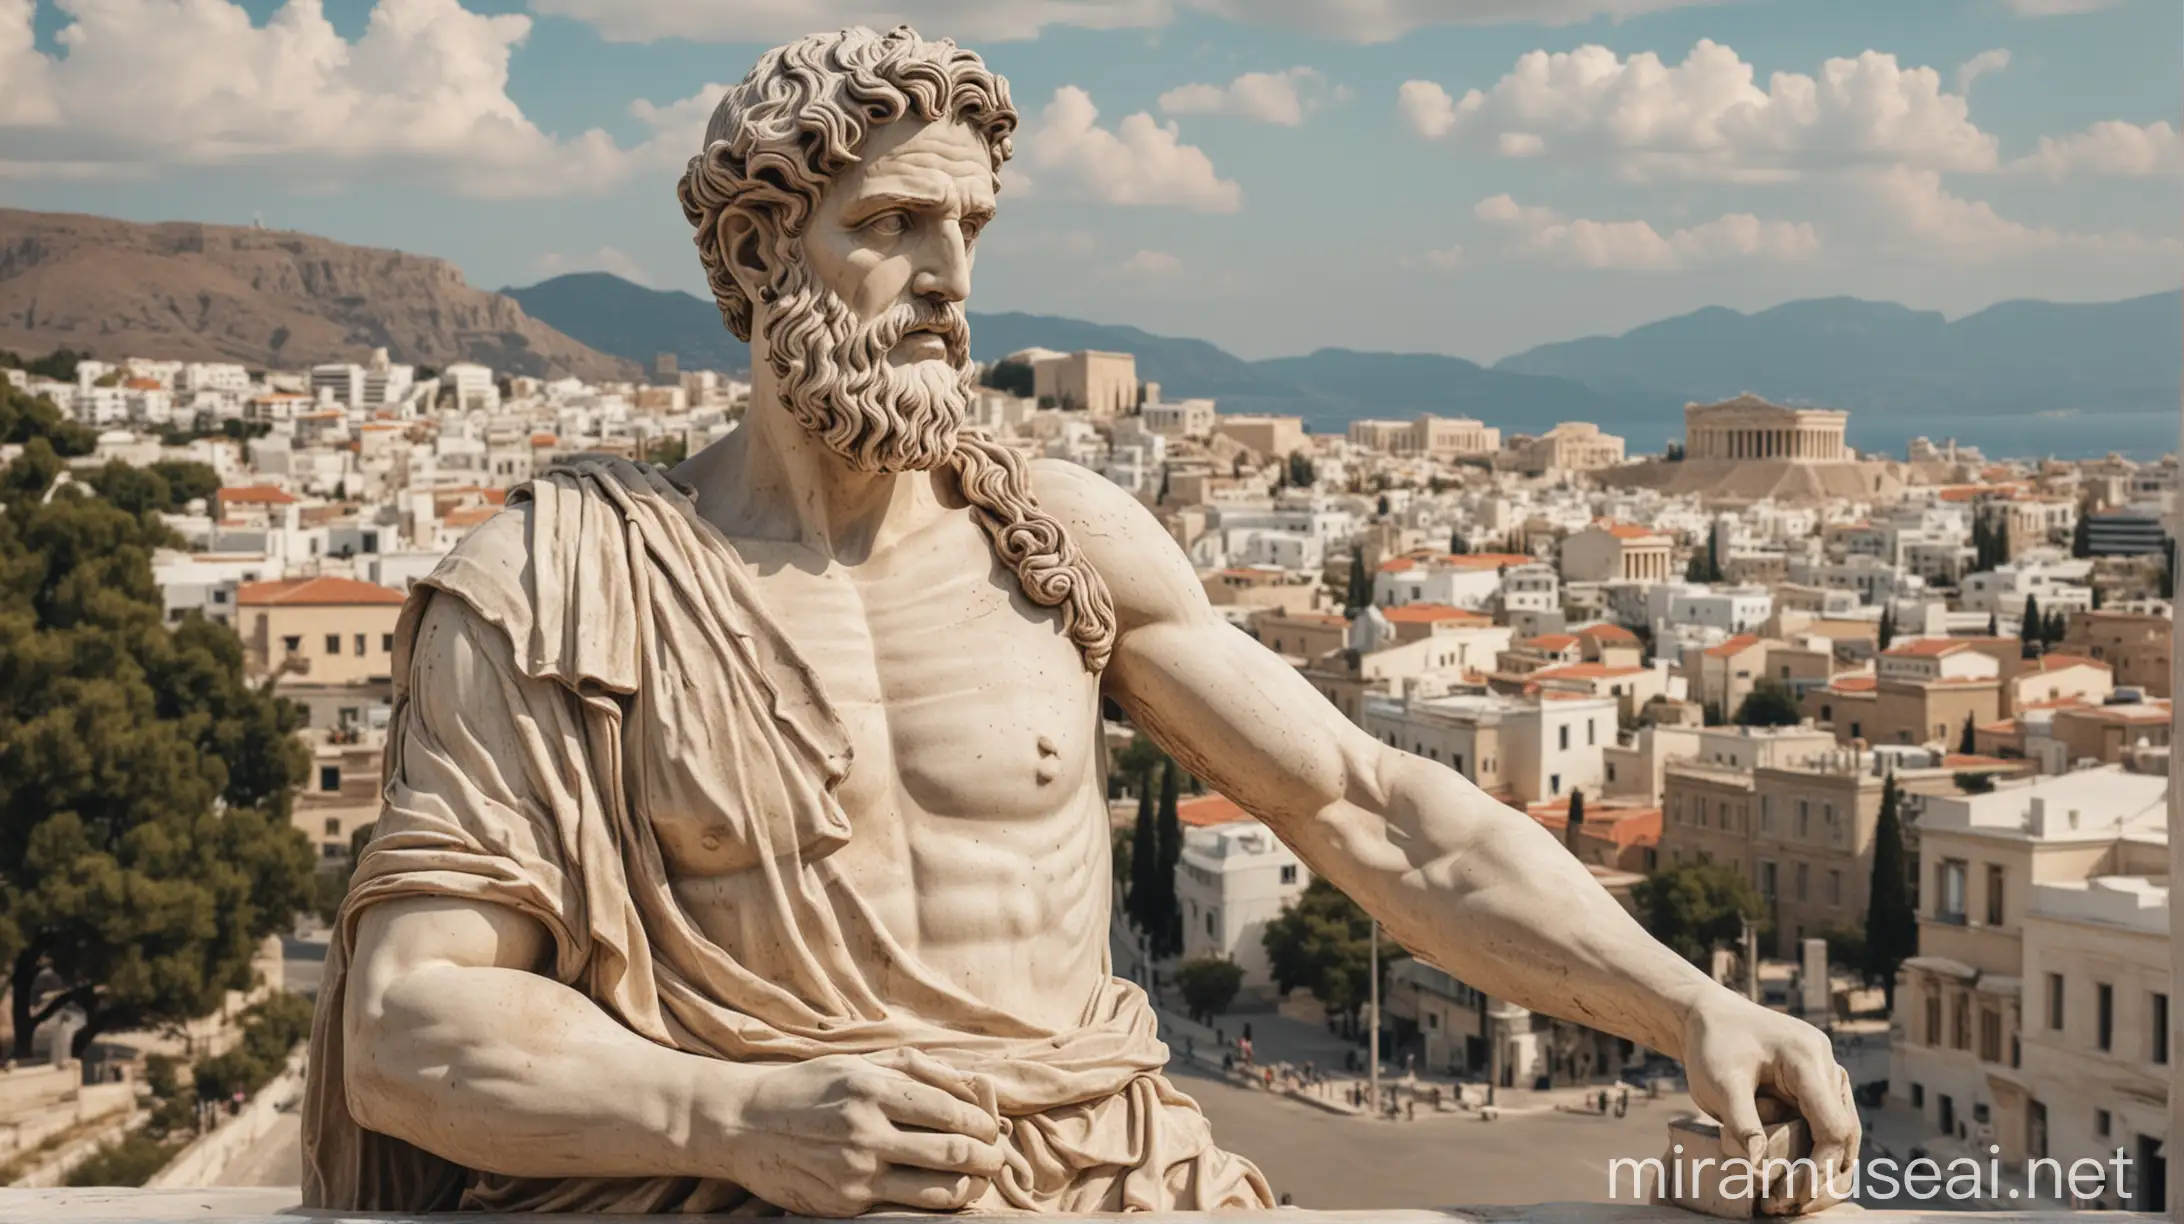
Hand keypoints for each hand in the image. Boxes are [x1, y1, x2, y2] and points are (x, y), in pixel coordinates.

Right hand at [709, 1049, 1006, 1214]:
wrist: (743, 1124)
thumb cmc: (808, 1087)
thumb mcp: (858, 1062)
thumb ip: (916, 1069)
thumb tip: (971, 1083)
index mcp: (872, 1089)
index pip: (950, 1110)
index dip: (982, 1122)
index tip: (990, 1127)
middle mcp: (865, 1131)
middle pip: (952, 1152)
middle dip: (986, 1157)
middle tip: (995, 1157)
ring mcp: (855, 1172)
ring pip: (936, 1191)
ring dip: (968, 1187)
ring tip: (977, 1179)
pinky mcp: (844, 1204)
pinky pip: (905, 1211)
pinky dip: (933, 1206)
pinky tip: (943, 1196)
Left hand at [1681, 991, 1859, 1208]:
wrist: (1710, 1016)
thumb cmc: (1712, 1045)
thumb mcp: (1717, 1083)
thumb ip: (1740, 1122)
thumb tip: (1757, 1169)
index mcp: (1808, 1058)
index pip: (1833, 1126)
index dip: (1819, 1168)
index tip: (1792, 1195)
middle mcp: (1828, 1067)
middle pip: (1846, 1136)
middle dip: (1822, 1178)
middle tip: (1787, 1207)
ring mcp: (1828, 1077)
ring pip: (1844, 1137)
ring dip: (1822, 1173)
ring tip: (1787, 1202)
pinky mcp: (1819, 1089)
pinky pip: (1828, 1128)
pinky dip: (1815, 1157)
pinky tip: (1793, 1183)